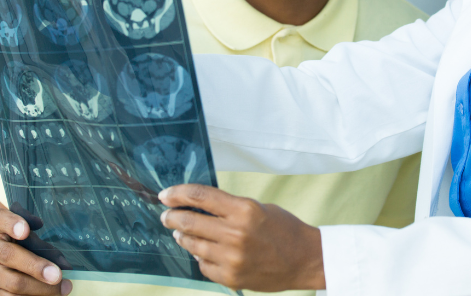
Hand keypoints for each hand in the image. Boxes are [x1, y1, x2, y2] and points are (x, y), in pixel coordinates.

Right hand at [0, 207, 72, 294]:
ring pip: (12, 282)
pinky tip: (49, 295)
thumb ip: (41, 242)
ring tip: (63, 288)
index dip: (12, 224)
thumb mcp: (29, 233)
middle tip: (57, 275)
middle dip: (35, 266)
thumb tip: (64, 265)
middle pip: (8, 255)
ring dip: (40, 288)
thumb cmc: (19, 240)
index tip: (25, 231)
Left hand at [159, 184, 324, 291]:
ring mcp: (232, 258)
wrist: (305, 259)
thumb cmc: (283, 229)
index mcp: (244, 210)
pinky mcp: (231, 277)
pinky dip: (199, 256)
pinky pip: (203, 265)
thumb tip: (197, 206)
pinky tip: (200, 251)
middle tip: (166, 215)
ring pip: (192, 245)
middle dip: (172, 217)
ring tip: (179, 233)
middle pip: (189, 222)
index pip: (200, 196)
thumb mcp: (257, 208)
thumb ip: (228, 208)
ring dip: (182, 237)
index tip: (165, 195)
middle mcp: (236, 233)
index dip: (178, 194)